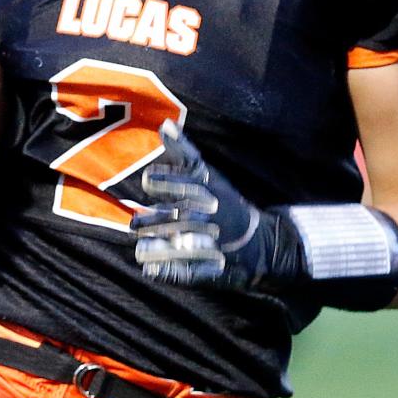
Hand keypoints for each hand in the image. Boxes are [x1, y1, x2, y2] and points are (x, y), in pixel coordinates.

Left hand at [130, 121, 304, 287]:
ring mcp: (208, 245)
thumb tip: (165, 124)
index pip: (163, 182)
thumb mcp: (208, 175)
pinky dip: (164, 271)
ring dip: (151, 247)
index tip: (151, 186)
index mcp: (201, 191)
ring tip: (143, 246)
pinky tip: (151, 269)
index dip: (155, 184)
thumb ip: (184, 152)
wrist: (260, 243)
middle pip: (164, 217)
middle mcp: (204, 216)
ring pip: (170, 245)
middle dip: (148, 222)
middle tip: (137, 224)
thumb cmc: (225, 204)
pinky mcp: (209, 272)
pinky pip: (181, 273)